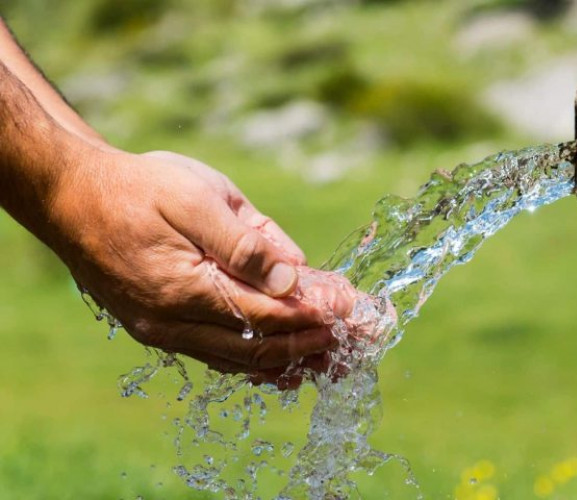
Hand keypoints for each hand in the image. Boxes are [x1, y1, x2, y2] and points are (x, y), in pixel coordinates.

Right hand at [45, 146, 356, 375]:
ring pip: (241, 361)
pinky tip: (287, 362)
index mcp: (186, 289)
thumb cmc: (139, 188)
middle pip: (260, 348)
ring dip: (291, 358)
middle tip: (358, 337)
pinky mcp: (161, 330)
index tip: (354, 310)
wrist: (73, 198)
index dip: (315, 315)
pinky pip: (219, 356)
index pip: (268, 316)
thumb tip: (293, 279)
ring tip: (334, 355)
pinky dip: (258, 360)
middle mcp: (175, 324)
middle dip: (314, 342)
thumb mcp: (197, 197)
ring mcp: (165, 332)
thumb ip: (245, 242)